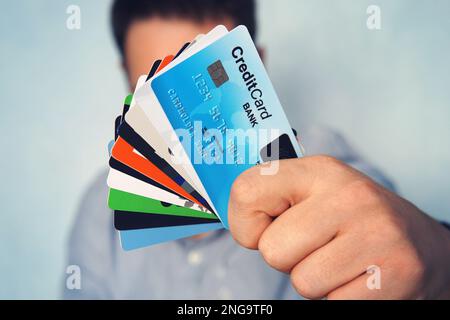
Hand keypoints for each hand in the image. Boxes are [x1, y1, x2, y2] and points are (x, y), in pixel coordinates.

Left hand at [228, 156, 449, 298]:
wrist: (420, 243)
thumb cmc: (350, 219)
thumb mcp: (314, 193)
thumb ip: (272, 198)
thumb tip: (237, 222)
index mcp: (319, 170)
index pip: (246, 192)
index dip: (245, 223)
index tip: (266, 227)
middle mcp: (349, 196)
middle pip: (272, 250)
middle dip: (286, 257)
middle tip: (315, 246)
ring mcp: (376, 234)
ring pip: (302, 281)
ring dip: (314, 279)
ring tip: (339, 260)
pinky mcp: (394, 275)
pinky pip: (332, 303)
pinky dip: (338, 297)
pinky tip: (357, 276)